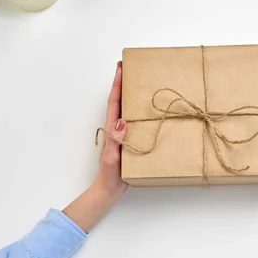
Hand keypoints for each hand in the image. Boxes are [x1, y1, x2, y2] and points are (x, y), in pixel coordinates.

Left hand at [63, 62, 127, 231]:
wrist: (109, 190)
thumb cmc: (109, 175)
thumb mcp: (111, 158)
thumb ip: (115, 141)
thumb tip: (121, 121)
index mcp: (112, 128)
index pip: (115, 102)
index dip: (117, 85)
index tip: (120, 68)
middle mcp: (117, 127)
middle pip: (120, 100)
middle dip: (123, 83)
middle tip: (130, 67)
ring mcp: (124, 134)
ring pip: (128, 109)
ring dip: (131, 94)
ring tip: (141, 81)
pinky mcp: (131, 141)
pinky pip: (136, 121)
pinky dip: (140, 111)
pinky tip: (149, 109)